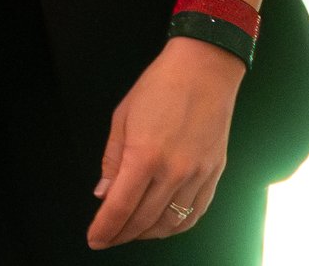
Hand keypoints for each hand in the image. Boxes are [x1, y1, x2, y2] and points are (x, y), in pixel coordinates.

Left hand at [88, 36, 244, 248]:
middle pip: (143, 220)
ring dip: (147, 234)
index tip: (94, 239)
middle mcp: (173, 171)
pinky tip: (162, 225)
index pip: (120, 207)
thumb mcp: (121, 117)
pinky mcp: (214, 174)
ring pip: (170, 223)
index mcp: (144, 156)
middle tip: (107, 238)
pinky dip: (176, 226)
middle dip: (121, 234)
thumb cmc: (159, 87)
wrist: (204, 70)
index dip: (105, 228)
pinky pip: (195, 213)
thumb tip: (104, 193)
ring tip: (130, 232)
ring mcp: (197, 175)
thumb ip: (112, 160)